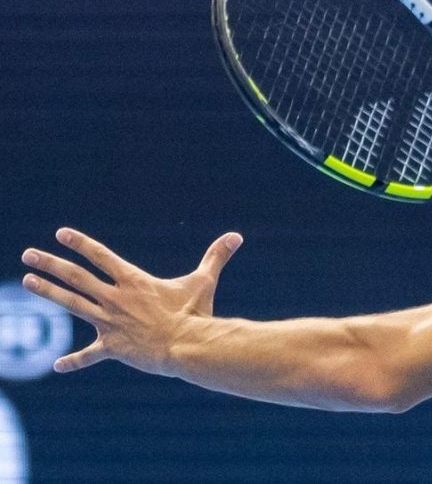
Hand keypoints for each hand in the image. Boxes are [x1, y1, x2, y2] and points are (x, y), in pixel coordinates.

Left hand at [21, 228, 242, 374]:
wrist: (187, 346)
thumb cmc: (195, 313)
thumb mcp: (204, 282)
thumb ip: (216, 257)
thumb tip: (237, 236)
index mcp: (134, 281)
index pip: (101, 256)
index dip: (81, 243)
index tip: (60, 233)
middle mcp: (115, 298)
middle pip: (76, 277)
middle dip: (50, 264)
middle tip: (29, 254)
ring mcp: (110, 322)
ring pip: (72, 304)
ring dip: (48, 293)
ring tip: (27, 282)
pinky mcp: (112, 347)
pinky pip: (89, 355)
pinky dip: (74, 361)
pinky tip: (57, 366)